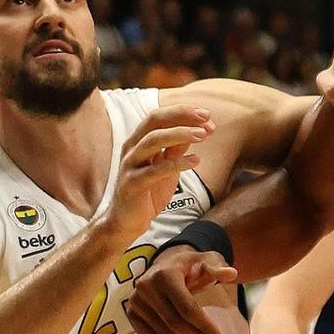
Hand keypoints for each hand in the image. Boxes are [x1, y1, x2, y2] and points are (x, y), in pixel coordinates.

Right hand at [109, 104, 214, 234]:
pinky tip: (195, 161)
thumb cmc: (148, 191)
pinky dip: (177, 163)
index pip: (159, 116)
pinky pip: (156, 169)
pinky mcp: (133, 183)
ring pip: (153, 140)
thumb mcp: (167, 166)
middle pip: (154, 121)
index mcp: (138, 140)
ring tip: (203, 135)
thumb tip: (198, 130)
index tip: (206, 114)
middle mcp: (132, 148)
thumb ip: (177, 148)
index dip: (182, 112)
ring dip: (180, 134)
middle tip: (206, 118)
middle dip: (181, 116)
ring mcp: (130, 165)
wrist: (127, 221)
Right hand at [127, 246, 237, 333]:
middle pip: (174, 324)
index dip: (203, 325)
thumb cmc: (190, 265)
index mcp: (165, 275)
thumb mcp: (206, 260)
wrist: (166, 265)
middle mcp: (146, 288)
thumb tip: (232, 274)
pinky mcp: (131, 314)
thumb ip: (218, 267)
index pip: (186, 307)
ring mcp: (135, 303)